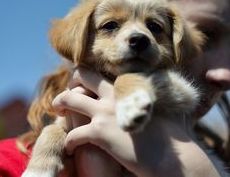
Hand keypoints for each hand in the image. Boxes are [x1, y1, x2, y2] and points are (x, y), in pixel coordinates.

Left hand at [53, 66, 222, 176]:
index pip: (101, 72)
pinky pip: (73, 133)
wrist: (172, 157)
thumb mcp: (163, 109)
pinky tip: (70, 148)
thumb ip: (153, 98)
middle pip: (82, 75)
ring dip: (59, 105)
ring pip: (69, 99)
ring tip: (57, 114)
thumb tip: (162, 96)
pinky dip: (68, 141)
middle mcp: (114, 94)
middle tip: (66, 98)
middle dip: (69, 83)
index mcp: (127, 87)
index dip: (87, 77)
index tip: (82, 86)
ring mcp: (105, 112)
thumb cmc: (171, 137)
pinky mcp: (100, 132)